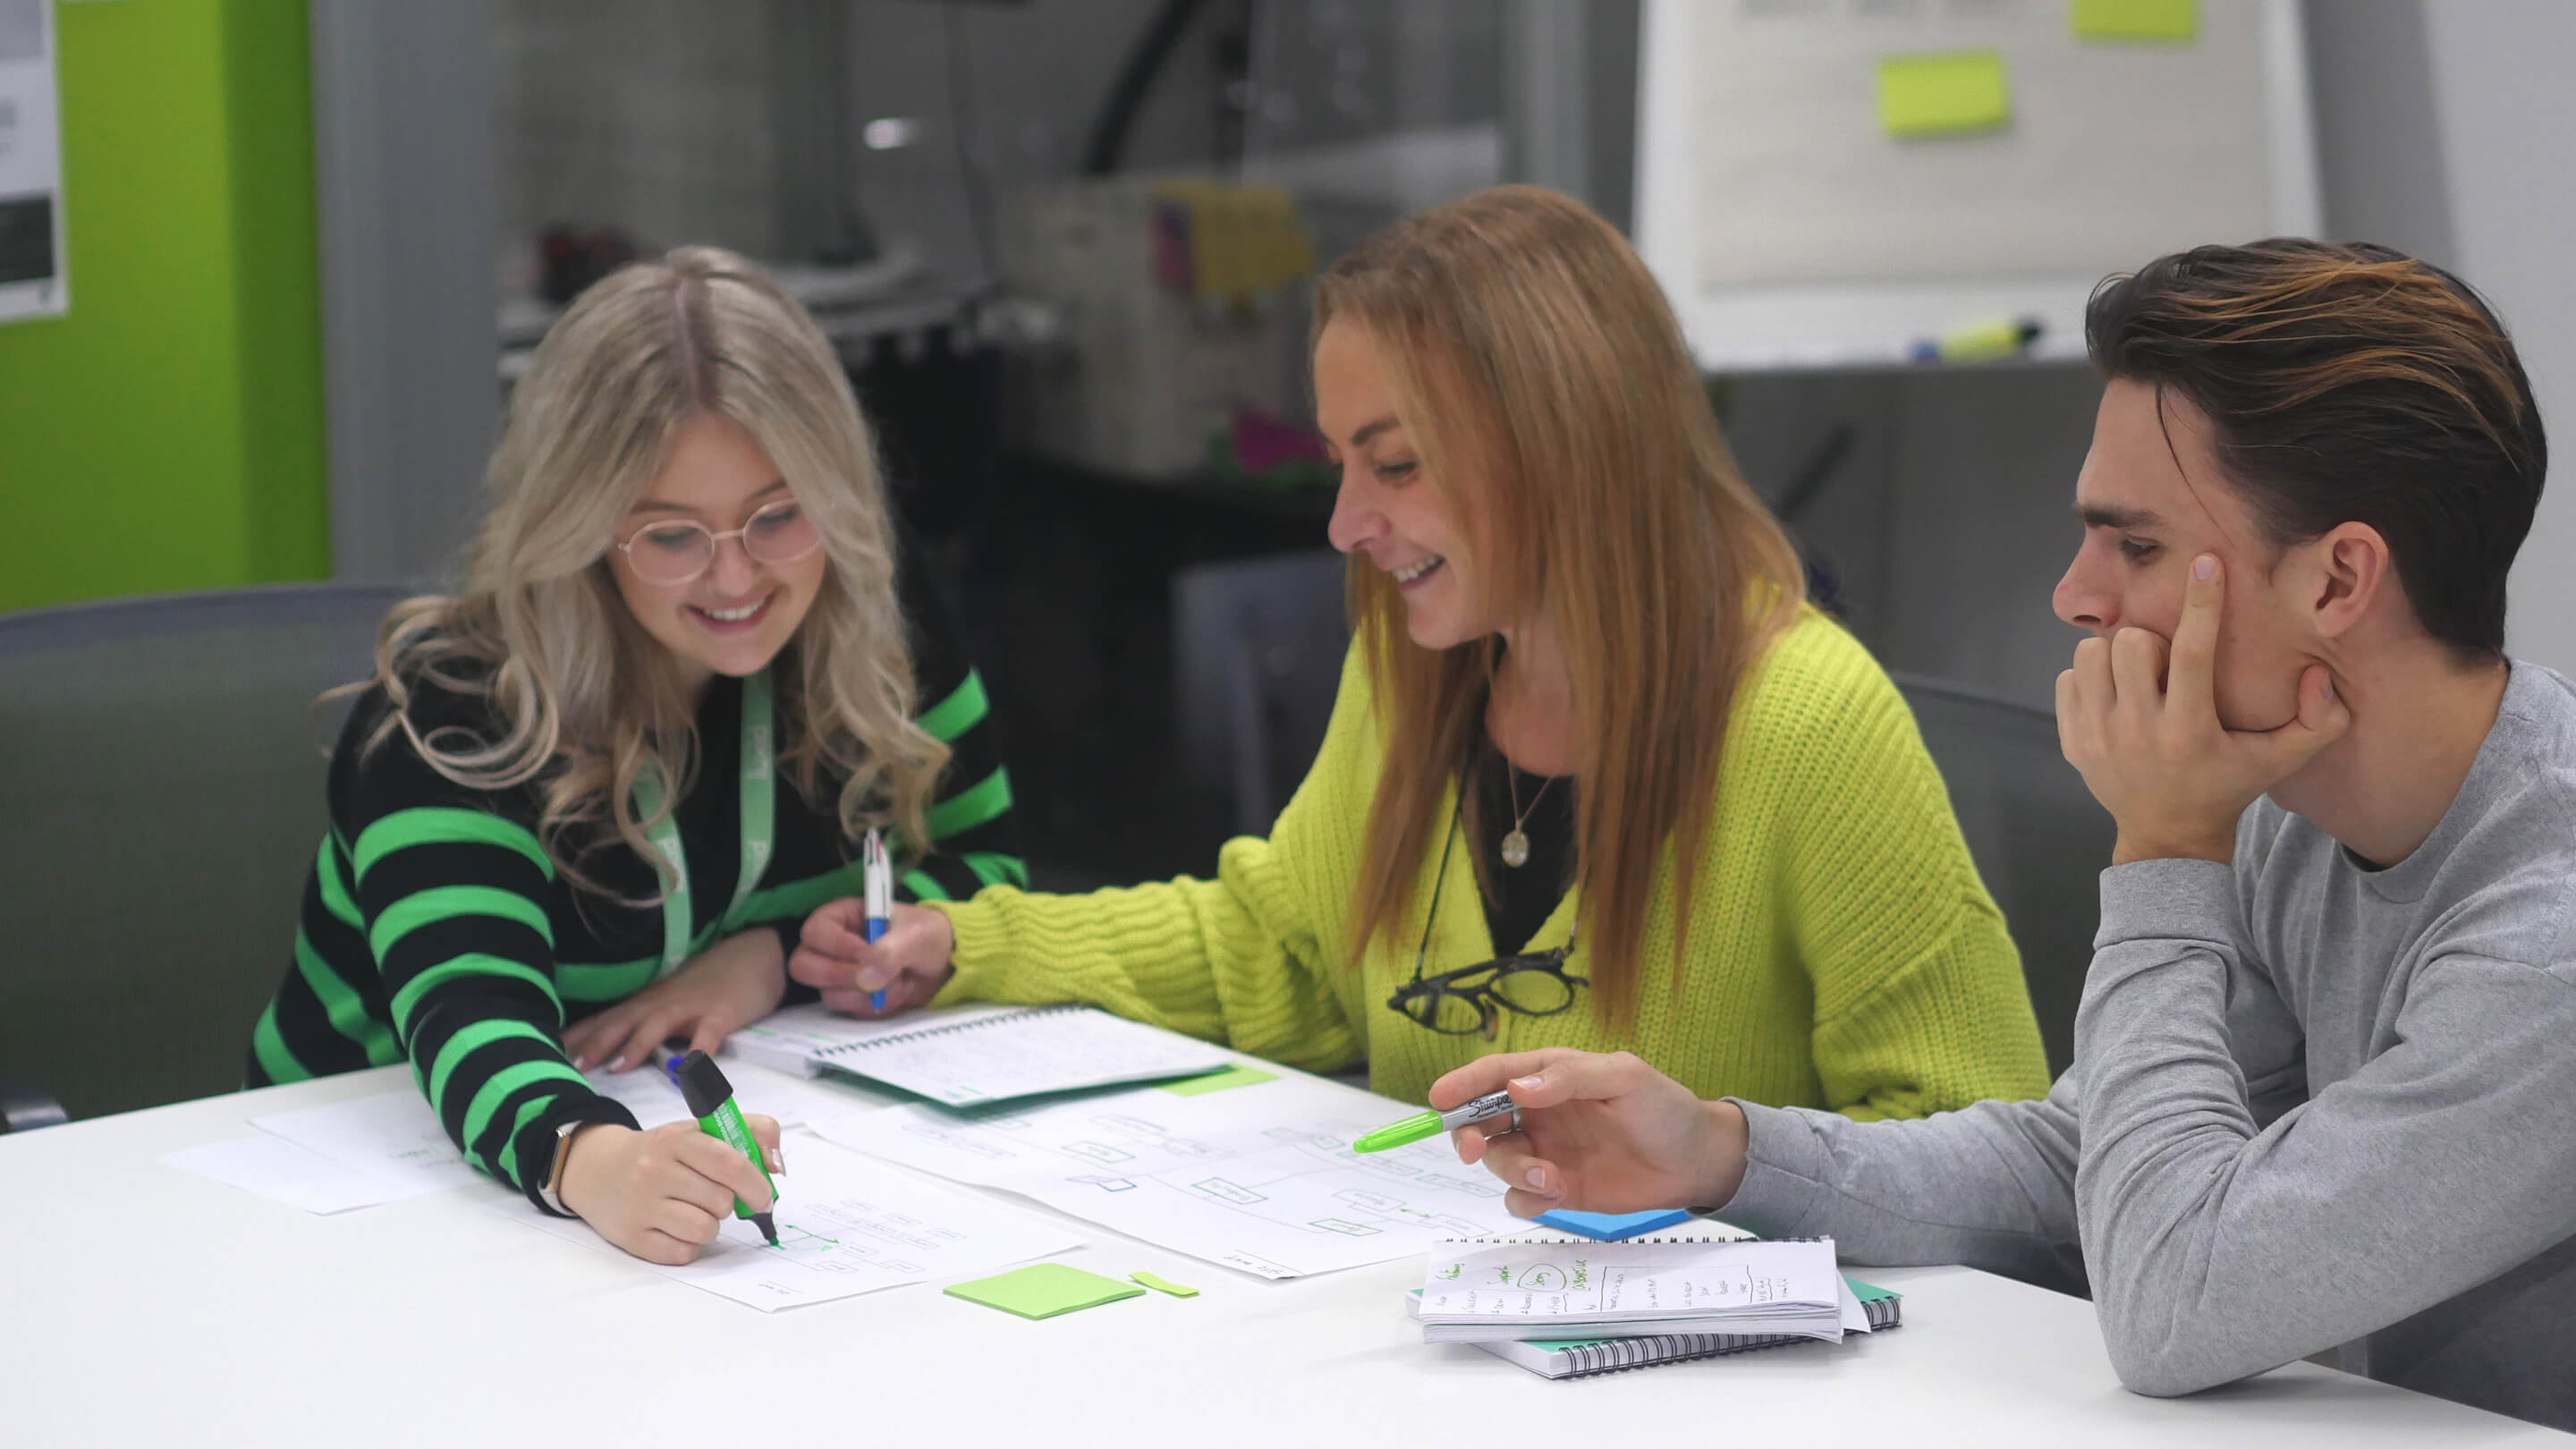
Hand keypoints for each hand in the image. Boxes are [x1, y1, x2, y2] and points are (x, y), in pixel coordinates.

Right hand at [558, 1117, 783, 1265]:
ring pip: (705, 1230)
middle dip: (729, 1203)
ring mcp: (640, 1205)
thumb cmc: (662, 1152)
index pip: (730, 1164)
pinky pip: (683, 1253)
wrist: (599, 1170)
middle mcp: (653, 1170)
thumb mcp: (702, 1129)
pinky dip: (689, 1244)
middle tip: (714, 1196)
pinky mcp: (632, 1237)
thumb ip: (752, 1132)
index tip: (764, 1196)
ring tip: (694, 1210)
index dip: (756, 1184)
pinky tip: (676, 1226)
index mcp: (676, 1139)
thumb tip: (777, 1167)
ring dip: (710, 1225)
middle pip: (721, 1202)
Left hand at [563, 927, 787, 1071]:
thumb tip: (615, 1051)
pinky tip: (689, 1074)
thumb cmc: (712, 982)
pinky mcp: (721, 1014)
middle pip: (622, 1021)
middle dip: (594, 1043)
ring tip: (617, 1068)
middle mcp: (662, 1002)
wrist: (755, 954)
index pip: (605, 1019)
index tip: (546, 1053)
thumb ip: (648, 1022)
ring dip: (636, 1044)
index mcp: (648, 1002)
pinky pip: (707, 1036)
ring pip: (657, 1024)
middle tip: (568, 1066)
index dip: (577, 1036)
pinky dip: (697, 1056)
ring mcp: (691, 1007)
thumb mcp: (673, 999)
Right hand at [788, 899, 955, 1016]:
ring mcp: (840, 973)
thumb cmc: (929, 936)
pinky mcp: (851, 997)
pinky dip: (873, 1006)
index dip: (835, 946)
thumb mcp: (917, 935)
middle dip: (838, 975)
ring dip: (865, 993)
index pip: (814, 931)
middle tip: (870, 978)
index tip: (865, 953)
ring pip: (828, 992)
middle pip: (804, 966)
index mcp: (843, 917)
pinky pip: (848, 1010)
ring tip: (897, 980)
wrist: (947, 964)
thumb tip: (865, 976)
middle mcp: (833, 946)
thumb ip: (891, 950)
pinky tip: (894, 993)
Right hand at [1429, 1048, 1747, 1218]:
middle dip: (1469, 1135)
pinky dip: (1526, 1199)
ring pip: (1497, 1162)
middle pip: (1480, 1121)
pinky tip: (1557, 1193)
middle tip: (1475, 1150)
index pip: (1494, 1074)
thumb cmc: (1663, 1109)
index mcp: (1549, 1076)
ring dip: (1511, 1172)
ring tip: (1550, 1178)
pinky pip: (1518, 1198)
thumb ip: (1570, 1078)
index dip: (1462, 1084)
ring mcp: (1545, 1152)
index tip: (1440, 1100)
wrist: (1695, 1162)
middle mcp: (1538, 1113)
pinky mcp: (1556, 1188)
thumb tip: (1516, 1087)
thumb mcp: (1624, 1078)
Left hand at [2057, 553, 2350, 865]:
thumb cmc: (2228, 786)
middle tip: (2167, 664)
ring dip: (2118, 654)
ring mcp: (2097, 738)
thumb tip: (2319, 677)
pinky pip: (2068, 677)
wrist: (2167, 836)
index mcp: (2189, 732)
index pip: (2192, 652)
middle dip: (2153, 639)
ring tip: (2140, 678)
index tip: (2205, 561)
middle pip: (2132, 643)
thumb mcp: (2279, 761)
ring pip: (2091, 652)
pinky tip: (2116, 698)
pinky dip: (2091, 677)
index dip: (2202, 602)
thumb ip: (2318, 723)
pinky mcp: (2072, 740)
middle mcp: (2137, 733)